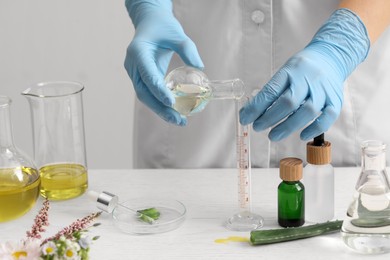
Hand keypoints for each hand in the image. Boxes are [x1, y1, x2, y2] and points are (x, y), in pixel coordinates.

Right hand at [124, 0, 203, 124]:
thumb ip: (187, 49)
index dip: (158, 90)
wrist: (149, 22)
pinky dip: (160, 103)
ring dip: (161, 110)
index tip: (171, 103)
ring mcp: (135, 73)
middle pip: (144, 92)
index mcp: (138, 52)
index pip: (148, 75)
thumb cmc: (162, 26)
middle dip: (160, 108)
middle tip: (178, 119)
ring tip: (179, 120)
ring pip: (145, 96)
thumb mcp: (177, 33)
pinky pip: (149, 93)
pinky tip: (174, 111)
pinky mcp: (140, 77)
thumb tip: (200, 67)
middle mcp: (133, 65)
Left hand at [240, 9, 369, 140]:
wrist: (331, 56)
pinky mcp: (336, 99)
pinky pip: (328, 117)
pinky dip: (315, 128)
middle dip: (270, 118)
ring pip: (308, 111)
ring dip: (288, 126)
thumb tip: (247, 113)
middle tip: (257, 128)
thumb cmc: (301, 69)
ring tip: (273, 135)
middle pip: (289, 101)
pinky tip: (302, 136)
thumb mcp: (284, 73)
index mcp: (291, 71)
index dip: (257, 107)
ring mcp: (324, 90)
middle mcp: (308, 79)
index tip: (245, 119)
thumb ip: (270, 92)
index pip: (271, 90)